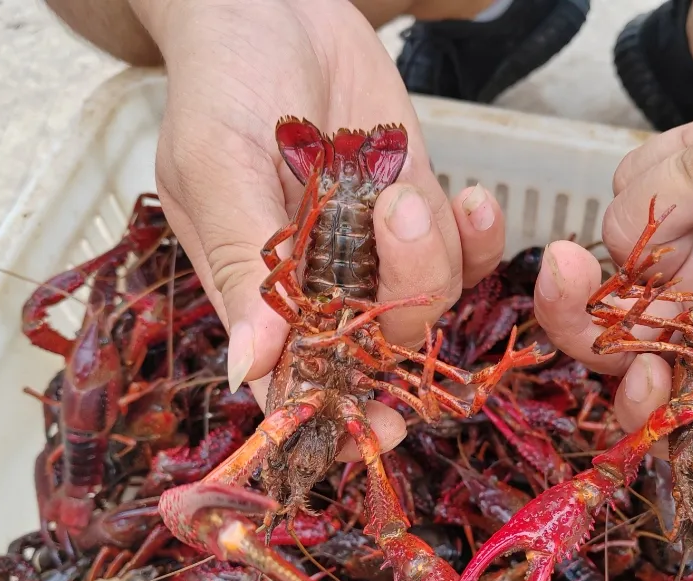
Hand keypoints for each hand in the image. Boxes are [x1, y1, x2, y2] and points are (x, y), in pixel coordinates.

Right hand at [127, 0, 505, 459]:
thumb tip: (250, 368)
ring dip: (428, 252)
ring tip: (395, 186)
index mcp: (255, 294)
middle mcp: (320, 287)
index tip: (382, 426)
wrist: (275, 8)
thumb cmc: (224, 78)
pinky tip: (474, 196)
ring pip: (427, 302)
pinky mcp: (420, 214)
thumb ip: (238, 259)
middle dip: (401, 315)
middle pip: (376, 351)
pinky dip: (477, 234)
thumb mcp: (215, 161)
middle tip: (395, 225)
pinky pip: (465, 256)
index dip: (339, 414)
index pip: (295, 381)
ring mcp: (374, 253)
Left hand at [535, 10, 692, 480]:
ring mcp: (682, 242)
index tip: (646, 374)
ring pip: (615, 249)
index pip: (675, 402)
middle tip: (566, 271)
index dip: (643, 405)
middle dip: (573, 313)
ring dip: (674, 195)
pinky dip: (682, 154)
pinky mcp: (669, 182)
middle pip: (604, 338)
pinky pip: (633, 182)